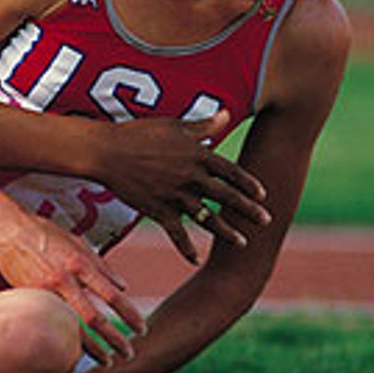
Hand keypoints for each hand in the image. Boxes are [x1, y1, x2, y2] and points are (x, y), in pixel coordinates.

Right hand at [0, 185, 144, 364]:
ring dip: (92, 348)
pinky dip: (66, 338)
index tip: (142, 329)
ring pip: (71, 327)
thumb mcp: (78, 242)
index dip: (129, 315)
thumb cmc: (45, 233)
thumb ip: (101, 265)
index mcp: (79, 263)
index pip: (112, 295)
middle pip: (95, 318)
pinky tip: (77, 349)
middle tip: (129, 353)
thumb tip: (123, 286)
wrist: (7, 230)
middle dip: (115, 339)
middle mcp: (64, 279)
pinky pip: (52, 323)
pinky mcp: (30, 299)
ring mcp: (45, 292)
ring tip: (107, 361)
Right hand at [88, 110, 270, 262]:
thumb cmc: (139, 133)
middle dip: (247, 210)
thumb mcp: (174, 125)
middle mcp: (191, 177)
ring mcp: (175, 195)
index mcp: (197, 155)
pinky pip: (177, 233)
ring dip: (225, 232)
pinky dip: (187, 248)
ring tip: (242, 242)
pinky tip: (197, 259)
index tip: (262, 194)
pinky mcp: (158, 210)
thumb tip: (226, 113)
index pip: (230, 171)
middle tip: (266, 221)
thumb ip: (203, 125)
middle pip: (226, 196)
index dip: (248, 183)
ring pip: (207, 218)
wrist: (107, 152)